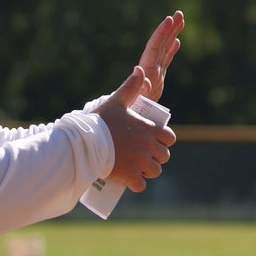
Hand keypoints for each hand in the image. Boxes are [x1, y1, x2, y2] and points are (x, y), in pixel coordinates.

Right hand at [94, 67, 175, 191]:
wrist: (85, 142)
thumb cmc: (101, 122)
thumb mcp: (116, 101)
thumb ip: (130, 86)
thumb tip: (140, 69)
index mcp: (149, 130)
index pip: (170, 138)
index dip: (163, 141)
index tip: (153, 141)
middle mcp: (148, 147)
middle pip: (164, 157)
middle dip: (156, 157)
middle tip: (143, 156)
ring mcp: (140, 163)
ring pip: (154, 171)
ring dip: (148, 171)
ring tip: (138, 169)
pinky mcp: (130, 176)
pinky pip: (141, 185)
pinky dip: (137, 185)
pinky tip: (131, 182)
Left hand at [138, 10, 183, 101]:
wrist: (127, 116)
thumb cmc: (129, 109)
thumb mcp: (135, 99)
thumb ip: (140, 86)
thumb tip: (139, 69)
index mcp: (146, 70)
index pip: (154, 48)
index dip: (161, 34)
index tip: (168, 19)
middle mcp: (151, 68)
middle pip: (161, 45)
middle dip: (169, 29)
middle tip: (178, 13)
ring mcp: (154, 72)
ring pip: (165, 50)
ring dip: (171, 35)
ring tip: (179, 20)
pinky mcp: (158, 79)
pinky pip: (166, 61)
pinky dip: (171, 50)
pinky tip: (176, 41)